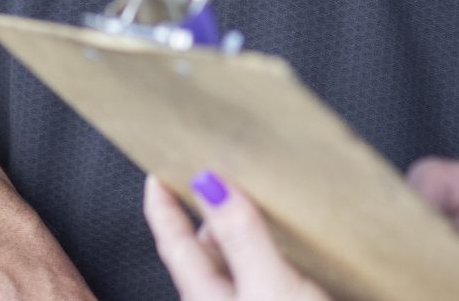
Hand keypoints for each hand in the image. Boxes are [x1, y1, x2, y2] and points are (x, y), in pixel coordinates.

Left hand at [142, 174, 332, 300]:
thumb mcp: (268, 288)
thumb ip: (240, 236)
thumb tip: (208, 183)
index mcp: (207, 299)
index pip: (176, 243)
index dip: (163, 205)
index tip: (155, 170)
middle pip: (212, 254)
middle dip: (216, 216)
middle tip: (227, 171)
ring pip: (245, 269)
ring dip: (254, 239)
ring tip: (270, 210)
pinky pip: (273, 283)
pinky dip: (279, 261)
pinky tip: (303, 256)